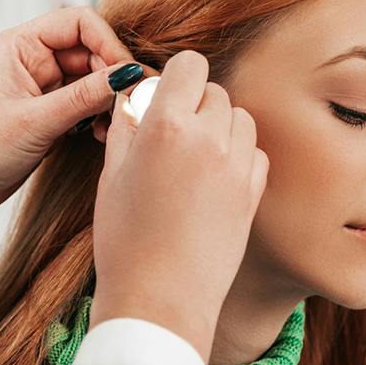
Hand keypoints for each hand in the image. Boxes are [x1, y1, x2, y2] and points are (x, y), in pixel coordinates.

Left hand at [0, 7, 144, 250]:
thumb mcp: (35, 122)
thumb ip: (85, 96)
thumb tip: (128, 75)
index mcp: (20, 46)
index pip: (79, 22)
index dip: (108, 43)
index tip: (125, 74)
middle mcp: (31, 60)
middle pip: (91, 50)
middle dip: (113, 75)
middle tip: (132, 103)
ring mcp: (41, 88)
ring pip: (92, 79)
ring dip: (107, 99)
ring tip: (113, 125)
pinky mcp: (47, 114)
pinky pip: (85, 104)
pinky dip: (98, 116)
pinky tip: (99, 135)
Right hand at [89, 50, 269, 362]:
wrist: (160, 299)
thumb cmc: (125, 241)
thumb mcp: (110, 176)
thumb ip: (126, 128)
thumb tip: (134, 99)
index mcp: (165, 126)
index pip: (188, 65)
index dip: (174, 78)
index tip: (162, 99)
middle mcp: (208, 138)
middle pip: (213, 91)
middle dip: (193, 105)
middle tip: (169, 137)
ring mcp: (236, 165)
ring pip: (238, 117)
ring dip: (218, 127)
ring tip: (192, 160)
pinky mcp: (254, 191)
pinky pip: (254, 151)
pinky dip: (236, 156)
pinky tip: (211, 181)